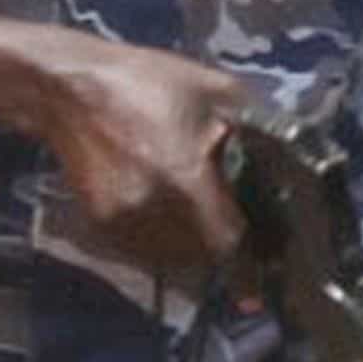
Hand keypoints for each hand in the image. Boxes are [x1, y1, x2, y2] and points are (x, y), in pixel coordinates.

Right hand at [25, 35, 252, 273]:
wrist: (68, 87)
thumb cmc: (144, 82)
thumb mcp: (212, 89)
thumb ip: (254, 124)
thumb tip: (294, 147)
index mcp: (184, 177)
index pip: (226, 240)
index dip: (245, 260)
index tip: (254, 279)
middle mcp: (151, 207)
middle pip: (200, 254)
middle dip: (219, 246)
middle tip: (227, 224)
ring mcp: (121, 219)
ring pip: (169, 257)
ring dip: (189, 249)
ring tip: (195, 218)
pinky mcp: (101, 222)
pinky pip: (141, 249)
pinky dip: (158, 242)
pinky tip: (165, 212)